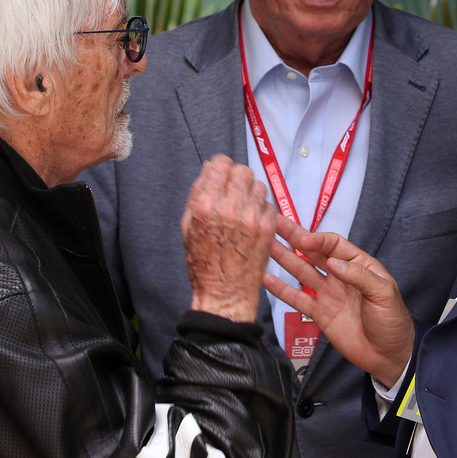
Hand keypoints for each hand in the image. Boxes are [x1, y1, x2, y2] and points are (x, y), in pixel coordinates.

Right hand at [181, 156, 277, 321]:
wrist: (224, 293)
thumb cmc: (203, 262)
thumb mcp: (188, 226)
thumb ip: (198, 194)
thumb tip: (209, 168)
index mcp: (206, 206)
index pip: (221, 164)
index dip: (222, 166)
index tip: (223, 173)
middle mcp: (230, 209)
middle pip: (243, 171)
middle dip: (237, 178)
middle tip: (234, 192)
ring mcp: (251, 218)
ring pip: (258, 185)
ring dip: (251, 193)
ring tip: (243, 209)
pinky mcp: (267, 228)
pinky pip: (268, 204)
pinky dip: (261, 209)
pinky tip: (252, 223)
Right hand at [263, 219, 414, 388]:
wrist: (388, 355)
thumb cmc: (393, 321)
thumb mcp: (384, 293)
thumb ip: (359, 276)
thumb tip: (333, 263)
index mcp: (358, 265)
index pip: (333, 245)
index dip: (317, 240)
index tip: (303, 240)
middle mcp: (340, 275)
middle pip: (313, 253)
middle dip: (294, 238)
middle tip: (275, 223)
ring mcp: (328, 294)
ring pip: (302, 272)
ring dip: (285, 258)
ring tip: (267, 245)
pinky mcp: (320, 314)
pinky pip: (298, 298)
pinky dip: (282, 290)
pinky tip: (267, 280)